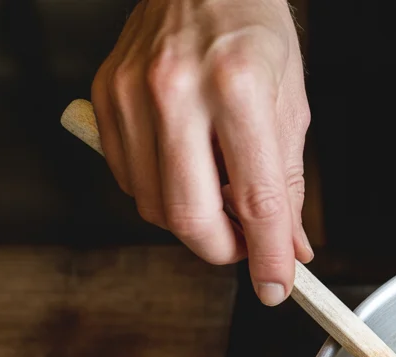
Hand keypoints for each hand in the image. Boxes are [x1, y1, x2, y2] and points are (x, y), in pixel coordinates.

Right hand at [92, 0, 311, 303]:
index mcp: (238, 88)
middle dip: (224, 251)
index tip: (278, 286)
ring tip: (221, 195)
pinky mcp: (104, 99)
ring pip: (155, 207)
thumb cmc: (252, 32)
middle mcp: (177, 91)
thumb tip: (292, 248)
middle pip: (190, 217)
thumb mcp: (290, 103)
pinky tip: (187, 169)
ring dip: (194, 222)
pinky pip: (129, 180)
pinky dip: (162, 194)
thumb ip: (288, 184)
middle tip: (247, 247)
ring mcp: (132, 95)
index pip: (255, 200)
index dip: (269, 255)